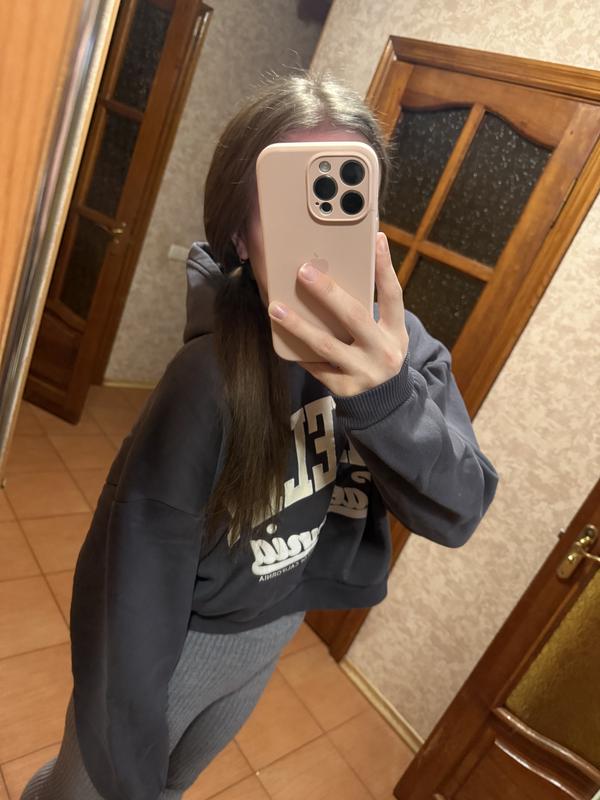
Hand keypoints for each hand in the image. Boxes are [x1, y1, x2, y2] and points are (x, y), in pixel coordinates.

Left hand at [267, 232, 408, 396]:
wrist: (385, 396)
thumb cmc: (378, 349)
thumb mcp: (387, 329)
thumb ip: (373, 304)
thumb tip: (348, 263)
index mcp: (396, 331)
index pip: (393, 295)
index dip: (385, 267)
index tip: (376, 239)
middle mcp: (384, 352)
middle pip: (354, 316)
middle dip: (327, 293)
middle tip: (303, 272)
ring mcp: (365, 372)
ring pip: (326, 345)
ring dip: (298, 325)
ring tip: (276, 308)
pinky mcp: (346, 388)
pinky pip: (316, 366)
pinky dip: (299, 351)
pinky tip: (281, 336)